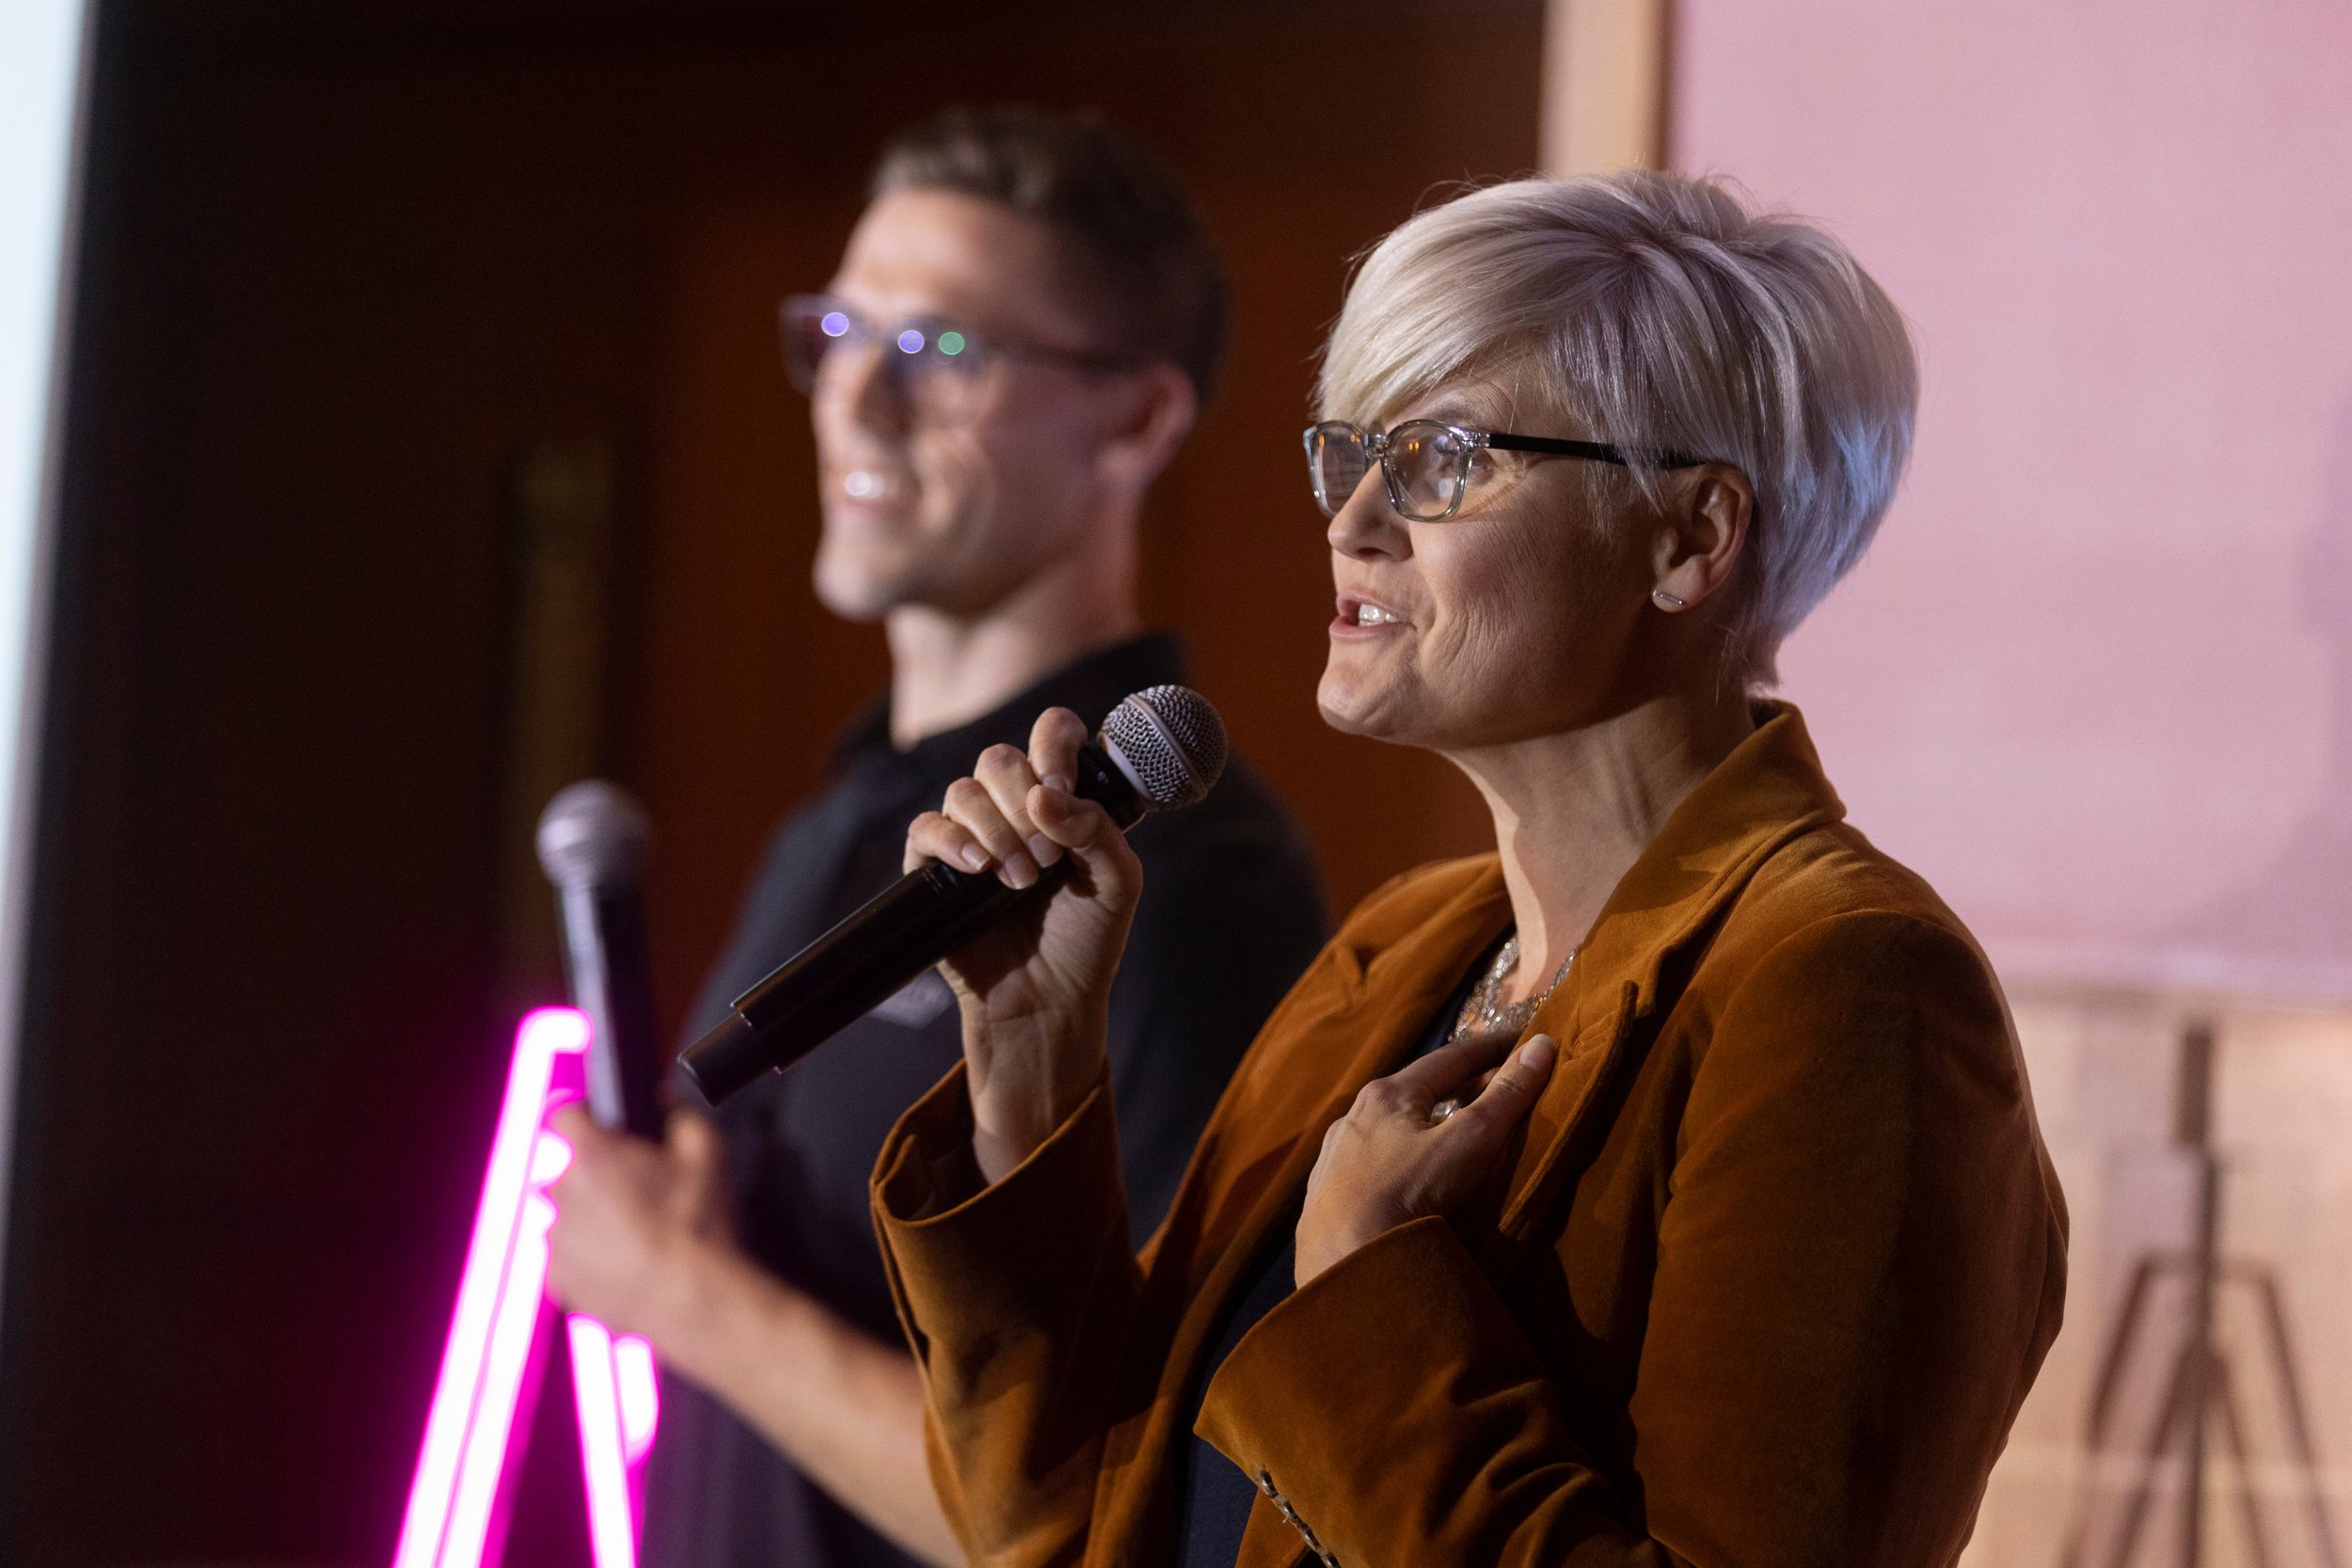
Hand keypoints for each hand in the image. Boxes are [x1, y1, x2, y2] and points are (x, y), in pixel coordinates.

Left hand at [546, 1105, 734, 1345]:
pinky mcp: (558, 1279)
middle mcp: (561, 1193)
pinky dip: (588, 1257)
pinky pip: (567, 1257)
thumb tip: (668, 1107)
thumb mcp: (708, 1150)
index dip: (583, 1115)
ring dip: (592, 1217)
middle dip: (597, 1174)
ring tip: (636, 1233)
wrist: (690, 1296)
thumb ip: (681, 1117)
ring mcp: (556, 1238)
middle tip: (638, 1189)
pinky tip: (626, 1261)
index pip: (562, 1114)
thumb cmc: (696, 1224)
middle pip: (569, 1169)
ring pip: (568, 1215)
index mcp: (591, 1154)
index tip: (601, 1125)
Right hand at [903, 706, 1144, 1181]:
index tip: (1062, 786)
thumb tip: (1046, 794)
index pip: (1051, 733)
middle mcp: (1013, 808)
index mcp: (1060, 799)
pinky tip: (980, 871)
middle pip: (1000, 757)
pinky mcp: (934, 869)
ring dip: (997, 830)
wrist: (1048, 1002)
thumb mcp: (1118, 883)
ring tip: (1022, 880)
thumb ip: (1097, 830)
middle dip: (1024, 800)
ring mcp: (972, 836)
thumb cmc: (1087, 940)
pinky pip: (927, 829)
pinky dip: (953, 842)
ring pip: (964, 791)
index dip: (1053, 745)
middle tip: (1048, 856)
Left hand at [1294, 1031, 1557, 1285]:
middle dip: (1456, 1087)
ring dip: (1421, 1124)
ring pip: (1387, 1129)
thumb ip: (1507, 1095)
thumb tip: (1542, 1044)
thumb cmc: (1411, 1193)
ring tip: (1449, 1133)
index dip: (1490, 1048)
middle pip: (1415, 1092)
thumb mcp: (1471, 1141)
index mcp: (1388, 1094)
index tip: (1521, 1041)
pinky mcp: (1326, 1195)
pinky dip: (1397, 1159)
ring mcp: (1335, 1157)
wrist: (1346, 1262)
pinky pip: (1369, 1164)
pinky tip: (1403, 1178)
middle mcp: (1354, 1116)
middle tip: (1492, 1086)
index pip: (1450, 1058)